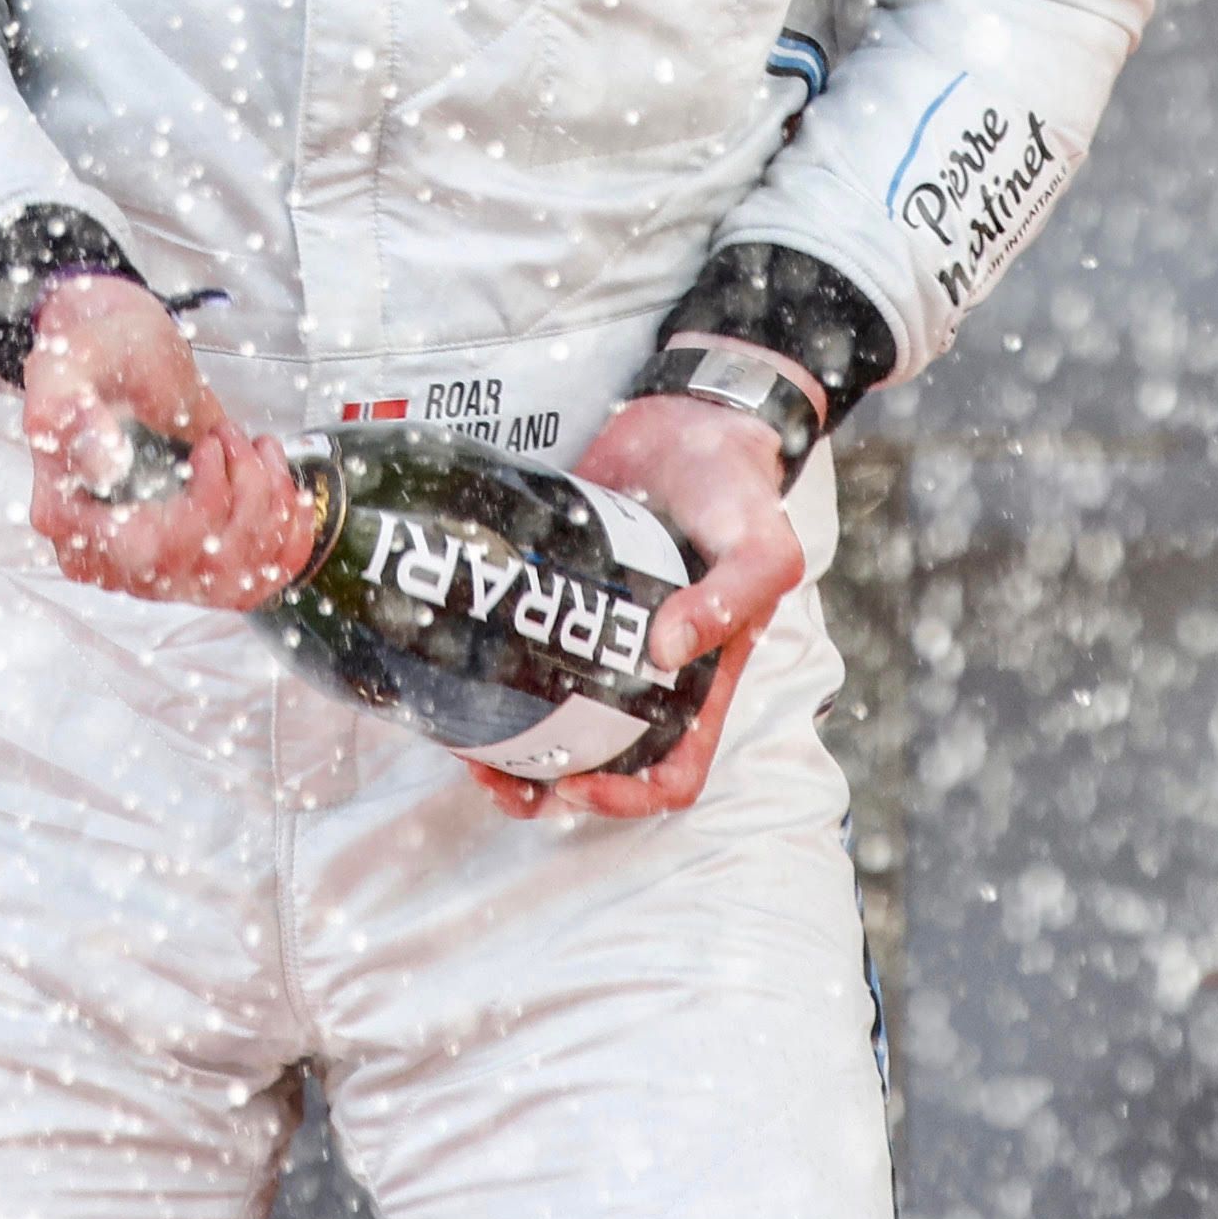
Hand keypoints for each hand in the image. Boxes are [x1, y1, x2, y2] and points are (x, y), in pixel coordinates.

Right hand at [19, 278, 317, 608]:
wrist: (120, 358)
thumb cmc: (93, 360)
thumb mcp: (66, 365)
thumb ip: (67, 409)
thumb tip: (103, 465)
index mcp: (68, 520)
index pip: (150, 551)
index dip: (202, 505)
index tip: (211, 445)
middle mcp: (108, 557)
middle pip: (203, 568)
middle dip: (245, 497)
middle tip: (234, 436)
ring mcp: (152, 566)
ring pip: (236, 579)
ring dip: (269, 510)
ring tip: (256, 450)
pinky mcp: (192, 559)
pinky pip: (254, 582)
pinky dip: (285, 537)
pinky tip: (282, 487)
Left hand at [478, 393, 804, 820]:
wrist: (690, 419)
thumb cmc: (740, 491)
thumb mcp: (763, 545)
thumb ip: (734, 595)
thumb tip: (666, 649)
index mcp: (699, 682)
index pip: (673, 773)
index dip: (628, 799)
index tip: (576, 786)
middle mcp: (645, 674)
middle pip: (596, 763)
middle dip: (544, 783)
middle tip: (494, 772)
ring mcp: (597, 637)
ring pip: (549, 722)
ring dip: (508, 747)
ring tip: (464, 743)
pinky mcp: (557, 596)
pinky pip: (518, 655)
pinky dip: (487, 678)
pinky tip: (454, 674)